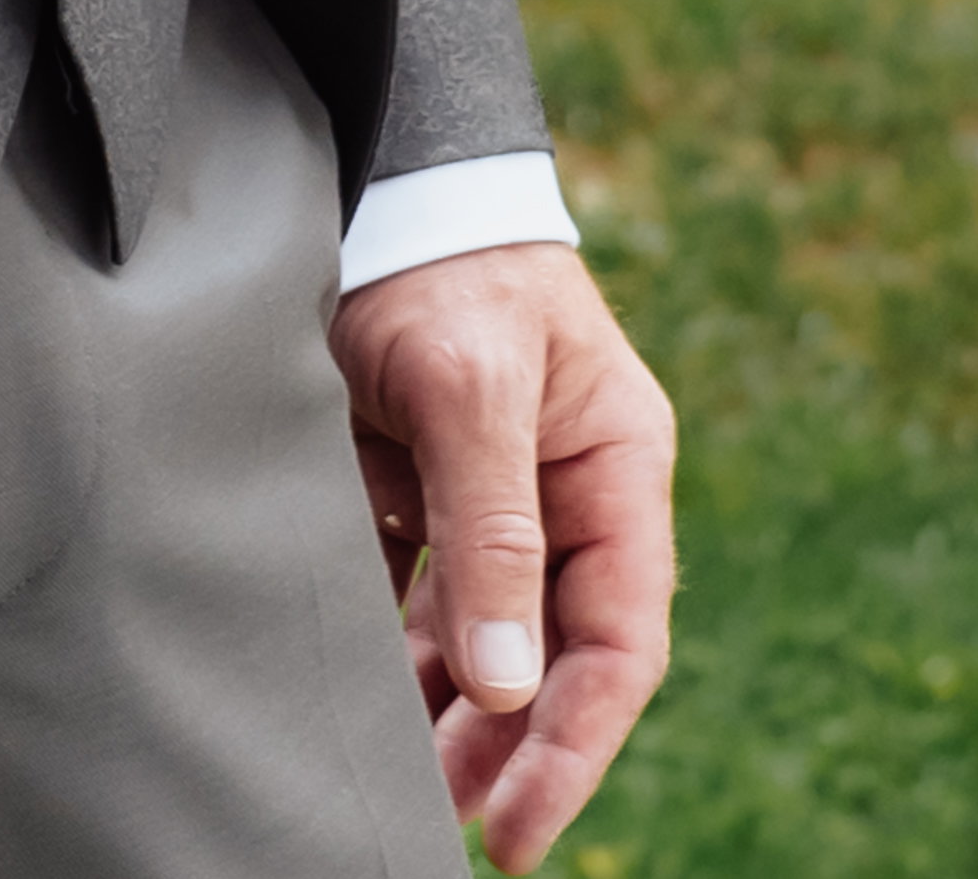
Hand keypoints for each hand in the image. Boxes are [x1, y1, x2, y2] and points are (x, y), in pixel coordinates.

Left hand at [332, 240, 676, 871]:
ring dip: (446, 712)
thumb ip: (490, 529)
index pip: (618, 639)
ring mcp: (489, 488)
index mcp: (614, 468)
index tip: (521, 828)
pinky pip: (414, 586)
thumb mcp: (471, 383)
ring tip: (396, 785)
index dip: (577, 743)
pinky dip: (393, 646)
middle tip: (447, 825)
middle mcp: (563, 490)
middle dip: (506, 747)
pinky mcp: (415, 476)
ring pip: (479, 633)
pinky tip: (359, 694)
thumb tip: (509, 685)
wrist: (366, 166)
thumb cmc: (441, 257)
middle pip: (551, 653)